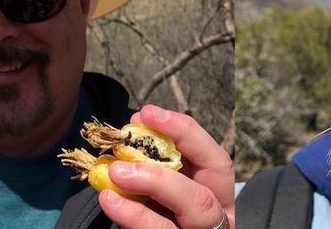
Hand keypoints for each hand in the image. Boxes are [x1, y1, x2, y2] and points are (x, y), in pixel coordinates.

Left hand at [97, 105, 232, 228]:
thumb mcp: (181, 175)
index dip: (183, 133)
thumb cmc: (174, 199)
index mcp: (221, 193)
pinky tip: (112, 205)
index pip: (216, 161)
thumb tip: (136, 125)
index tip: (147, 113)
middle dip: (158, 179)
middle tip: (120, 165)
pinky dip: (131, 220)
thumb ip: (164, 155)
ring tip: (109, 191)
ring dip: (136, 210)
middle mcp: (216, 220)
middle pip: (198, 202)